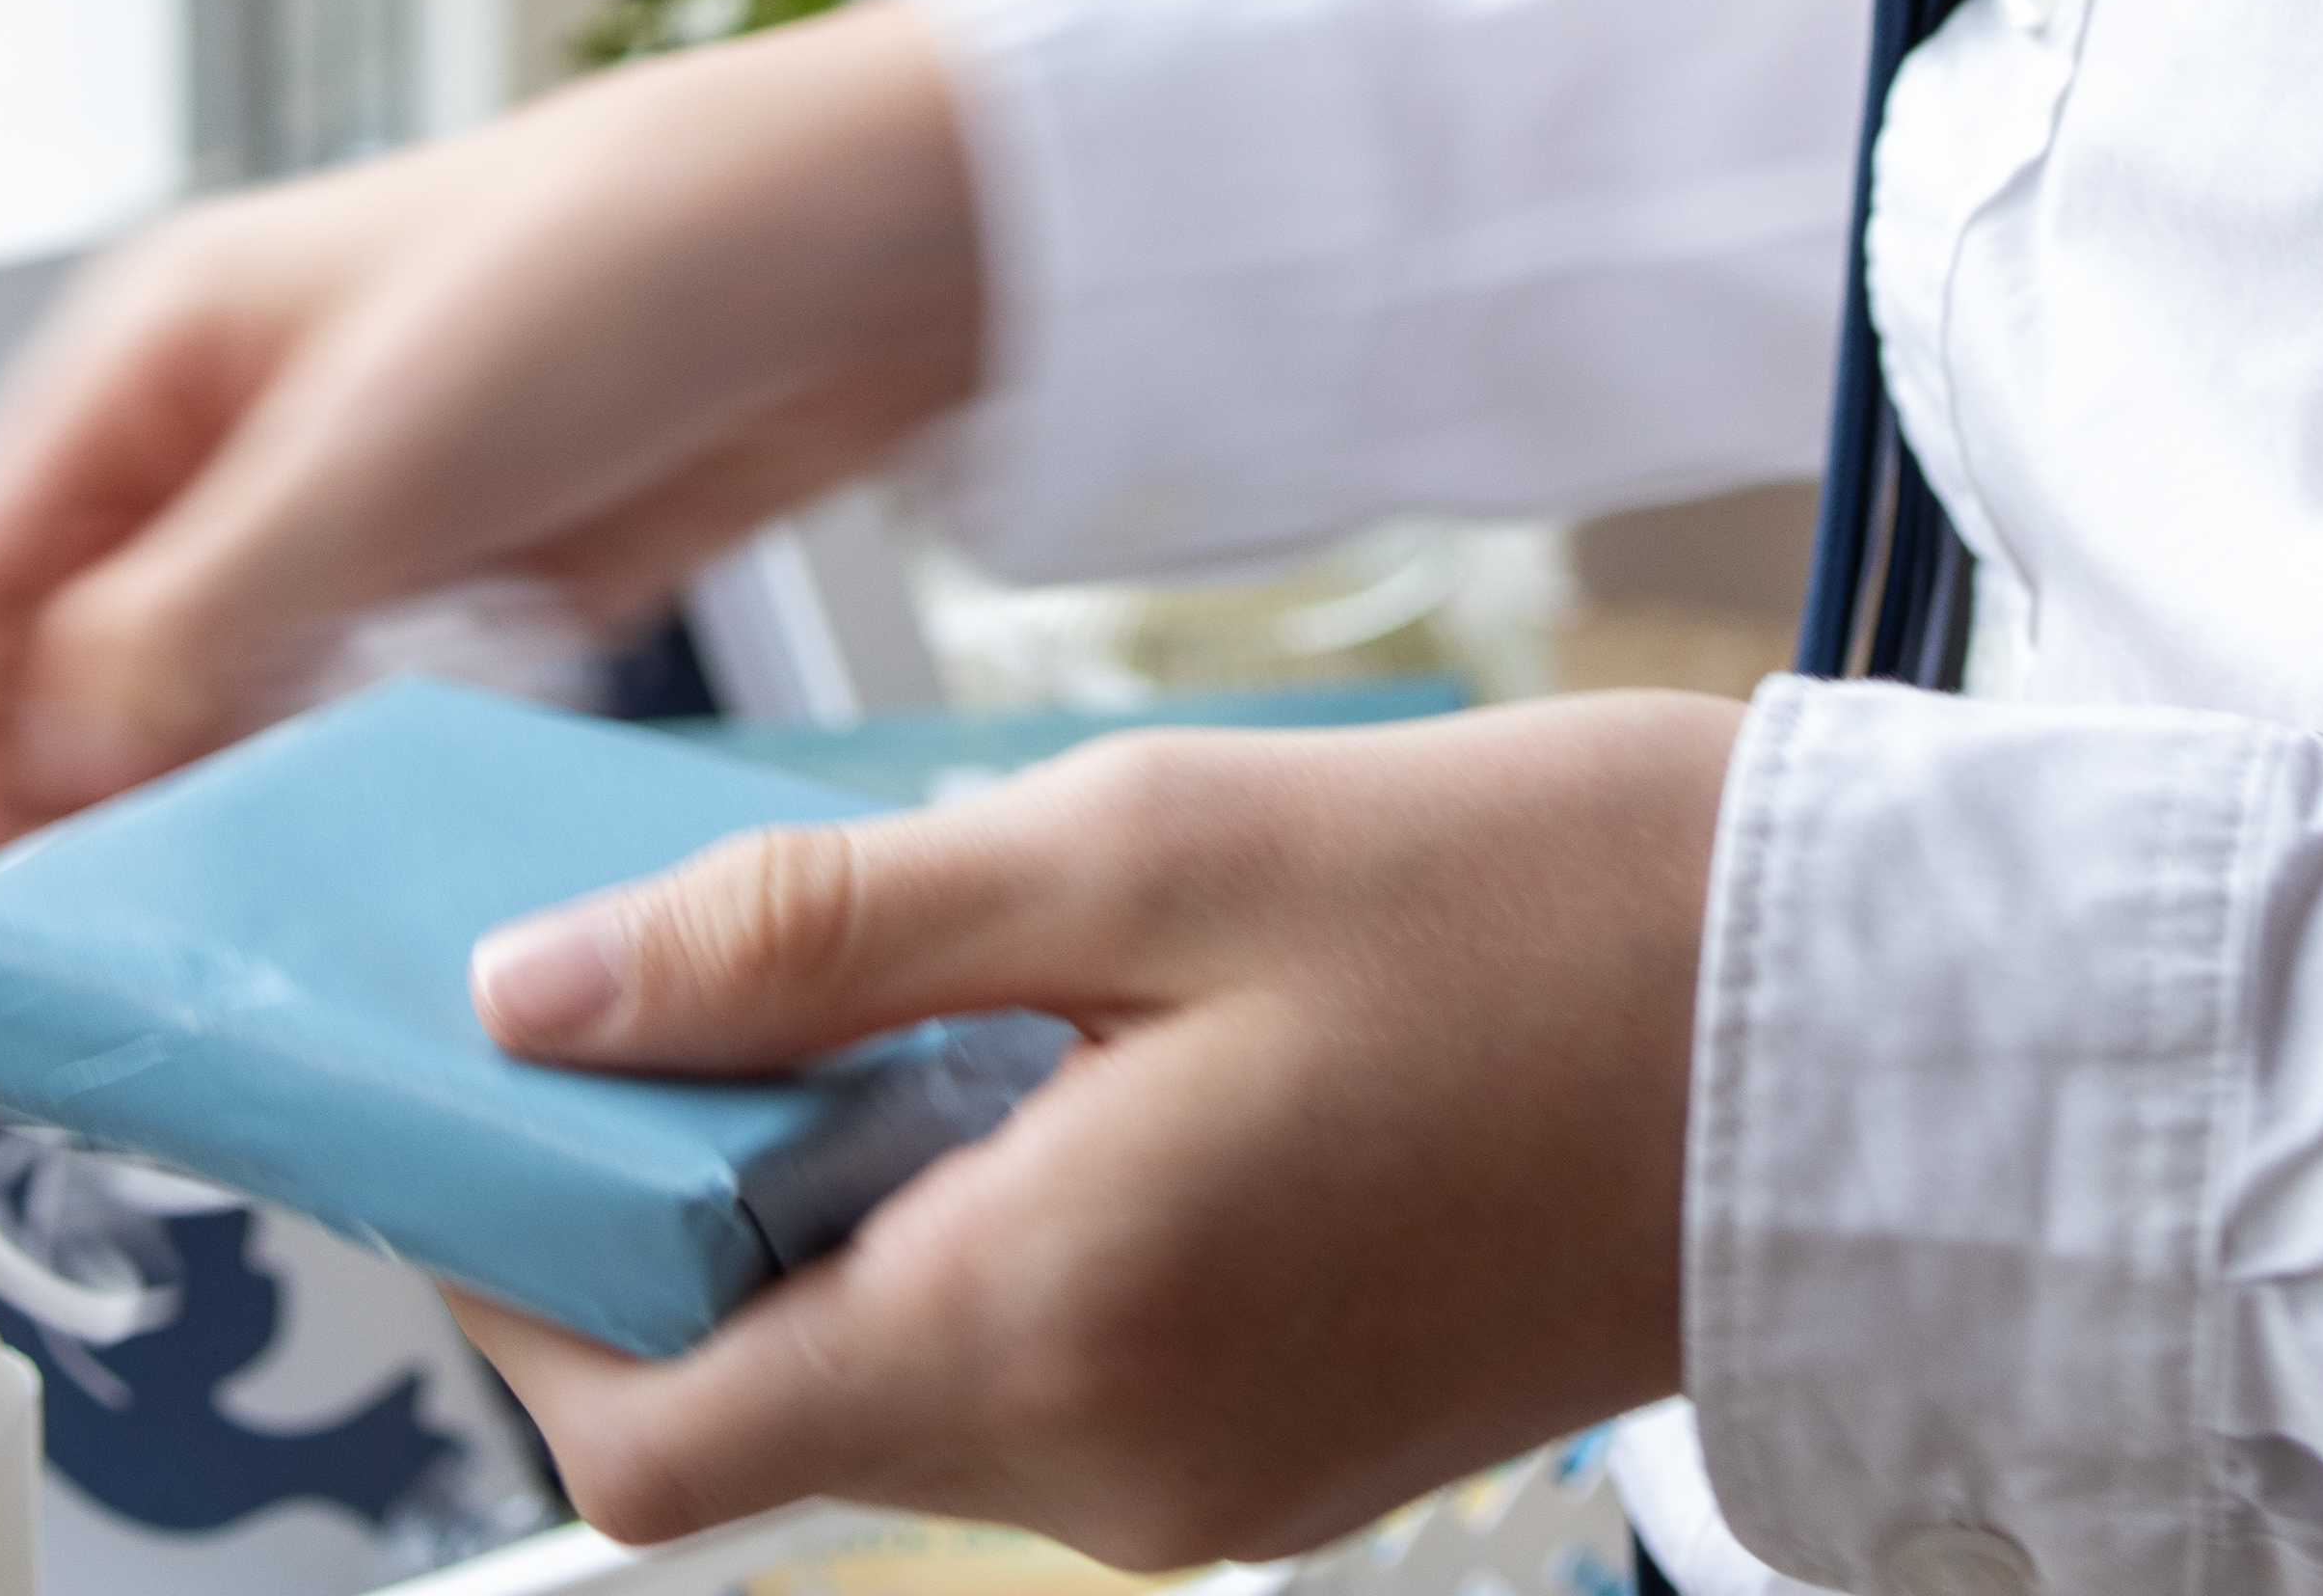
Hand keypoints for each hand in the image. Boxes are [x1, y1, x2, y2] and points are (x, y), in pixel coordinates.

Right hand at [0, 9, 982, 877]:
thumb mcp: (378, 445)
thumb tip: (58, 757)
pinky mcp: (448, 598)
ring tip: (166, 957)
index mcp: (157, 356)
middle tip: (52, 960)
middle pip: (47, 659)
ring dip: (154, 825)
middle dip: (27, 802)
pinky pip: (313, 735)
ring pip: (171, 713)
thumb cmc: (622, 254)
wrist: (858, 250)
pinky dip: (282, 816)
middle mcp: (222, 443)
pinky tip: (302, 895)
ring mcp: (333, 524)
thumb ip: (203, 612)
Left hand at [453, 693, 1740, 1568]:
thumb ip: (815, 932)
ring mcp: (1204, 1480)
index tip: (473, 1098)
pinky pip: (1038, 1356)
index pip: (642, 1439)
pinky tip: (1032, 1030)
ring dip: (828, 1194)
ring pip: (896, 1373)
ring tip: (881, 957)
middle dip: (664, 1213)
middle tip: (670, 970)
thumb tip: (530, 1002)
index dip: (508, 1279)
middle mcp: (1109, 1471)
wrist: (1849, 1031)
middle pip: (754, 1409)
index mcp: (1052, 1330)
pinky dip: (967, 1212)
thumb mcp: (1144, 843)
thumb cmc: (1531, 901)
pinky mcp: (1278, 1442)